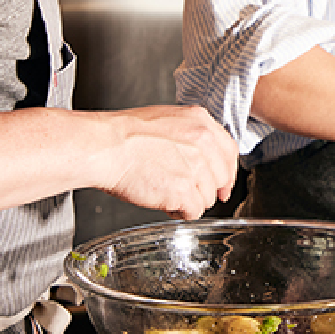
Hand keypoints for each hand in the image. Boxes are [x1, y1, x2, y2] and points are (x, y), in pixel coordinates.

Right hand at [96, 105, 237, 219]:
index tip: (222, 184)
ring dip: (189, 200)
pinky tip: (166, 204)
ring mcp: (195, 166)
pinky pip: (194, 211)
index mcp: (201, 121)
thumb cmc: (124, 136)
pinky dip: (181, 212)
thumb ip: (191, 136)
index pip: (229, 150)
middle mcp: (203, 142)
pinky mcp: (183, 189)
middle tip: (186, 191)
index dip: (226, 171)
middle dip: (205, 188)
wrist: (104, 146)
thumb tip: (203, 157)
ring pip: (208, 197)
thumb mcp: (167, 121)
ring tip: (166, 193)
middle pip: (221, 176)